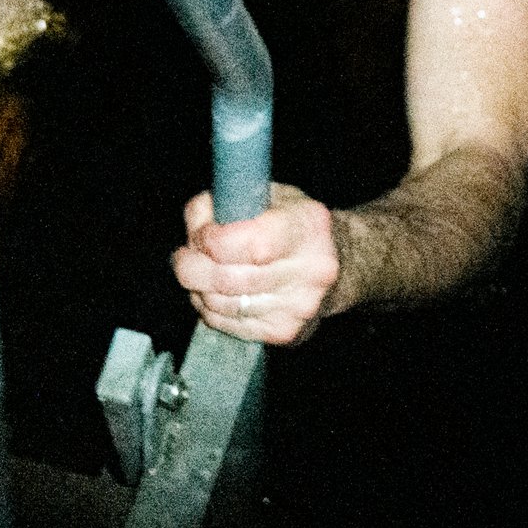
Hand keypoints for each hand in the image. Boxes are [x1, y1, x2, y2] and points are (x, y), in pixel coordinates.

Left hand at [171, 181, 344, 345]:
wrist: (343, 267)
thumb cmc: (295, 226)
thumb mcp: (270, 196)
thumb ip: (228, 200)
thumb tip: (196, 223)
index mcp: (309, 226)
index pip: (248, 243)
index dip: (209, 239)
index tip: (200, 234)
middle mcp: (311, 270)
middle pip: (228, 279)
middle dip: (192, 267)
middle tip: (184, 256)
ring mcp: (300, 307)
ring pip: (222, 305)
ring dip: (198, 289)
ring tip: (201, 272)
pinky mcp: (287, 332)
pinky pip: (228, 325)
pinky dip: (210, 310)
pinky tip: (215, 293)